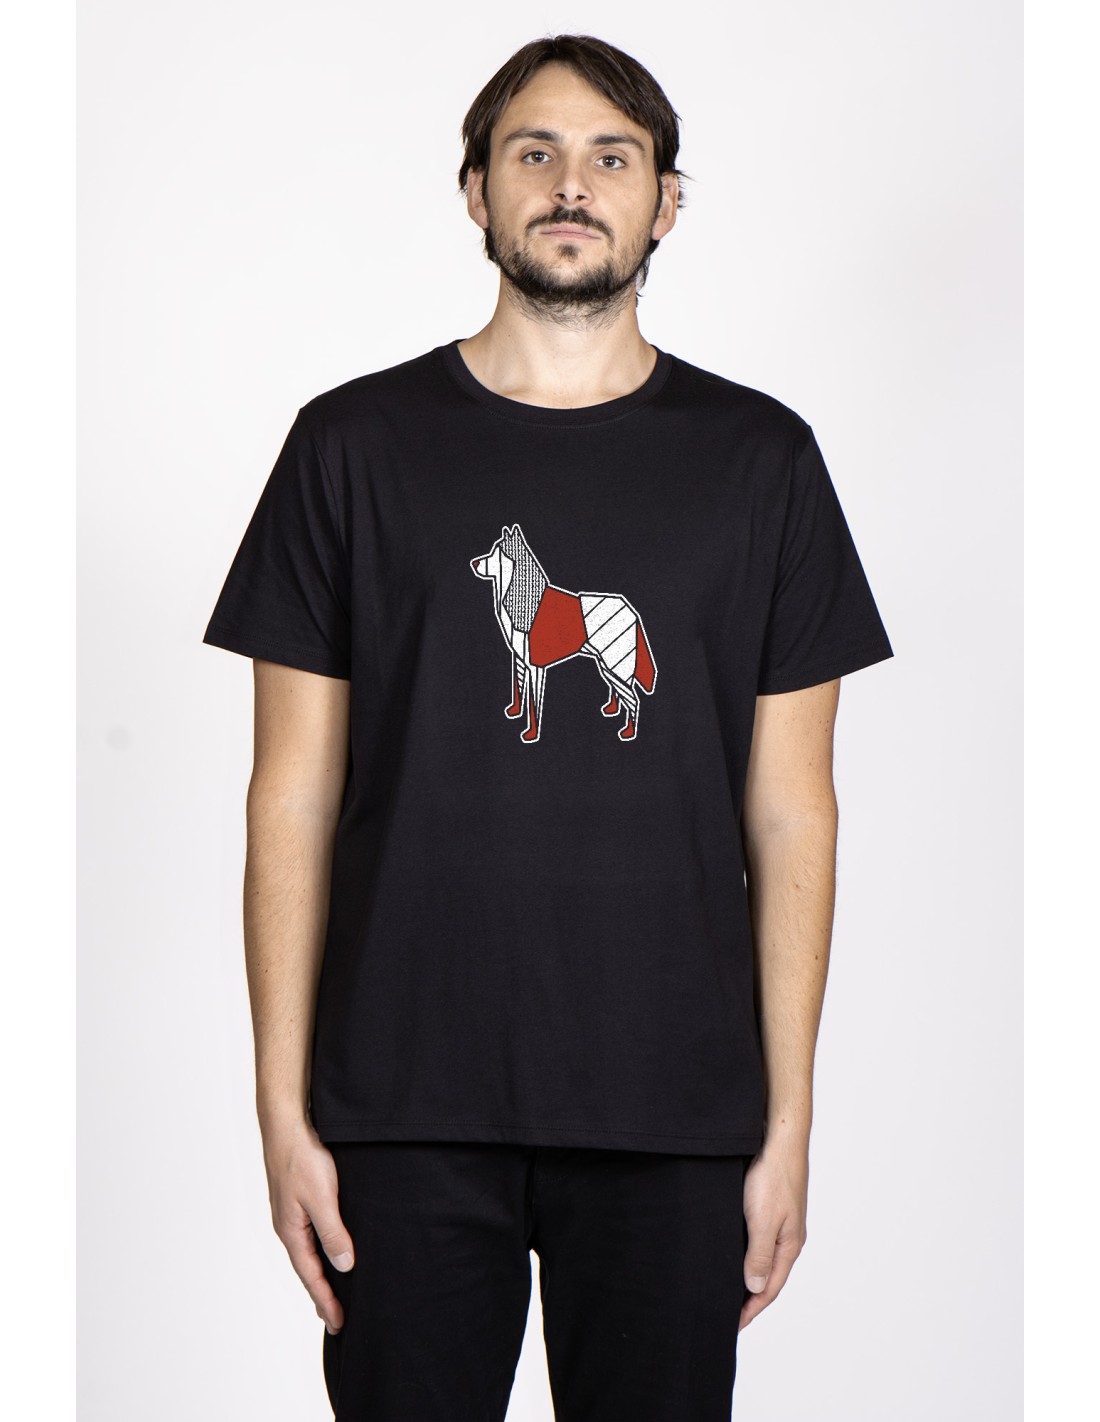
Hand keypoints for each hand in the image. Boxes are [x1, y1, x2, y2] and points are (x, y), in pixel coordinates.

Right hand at [260, 1113, 355, 1334]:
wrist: (286, 1123)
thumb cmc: (302, 1157)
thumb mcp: (323, 1197)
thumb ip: (333, 1232)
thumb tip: (343, 1266)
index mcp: (291, 1231)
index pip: (310, 1276)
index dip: (326, 1300)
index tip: (339, 1323)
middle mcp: (287, 1226)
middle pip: (306, 1269)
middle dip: (321, 1294)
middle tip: (336, 1319)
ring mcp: (290, 1213)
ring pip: (307, 1252)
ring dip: (320, 1274)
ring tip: (332, 1293)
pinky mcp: (297, 1199)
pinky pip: (309, 1235)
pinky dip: (319, 1251)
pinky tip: (328, 1250)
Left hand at [738, 1129, 808, 1332]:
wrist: (779, 1135)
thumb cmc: (772, 1175)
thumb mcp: (763, 1221)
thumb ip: (758, 1256)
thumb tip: (754, 1289)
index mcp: (789, 1245)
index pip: (768, 1289)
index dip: (750, 1310)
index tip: (732, 1326)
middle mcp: (788, 1236)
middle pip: (767, 1276)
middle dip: (749, 1298)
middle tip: (727, 1313)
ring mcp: (781, 1220)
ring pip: (762, 1256)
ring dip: (746, 1274)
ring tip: (727, 1288)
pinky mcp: (771, 1204)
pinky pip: (757, 1237)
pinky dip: (745, 1251)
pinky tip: (731, 1250)